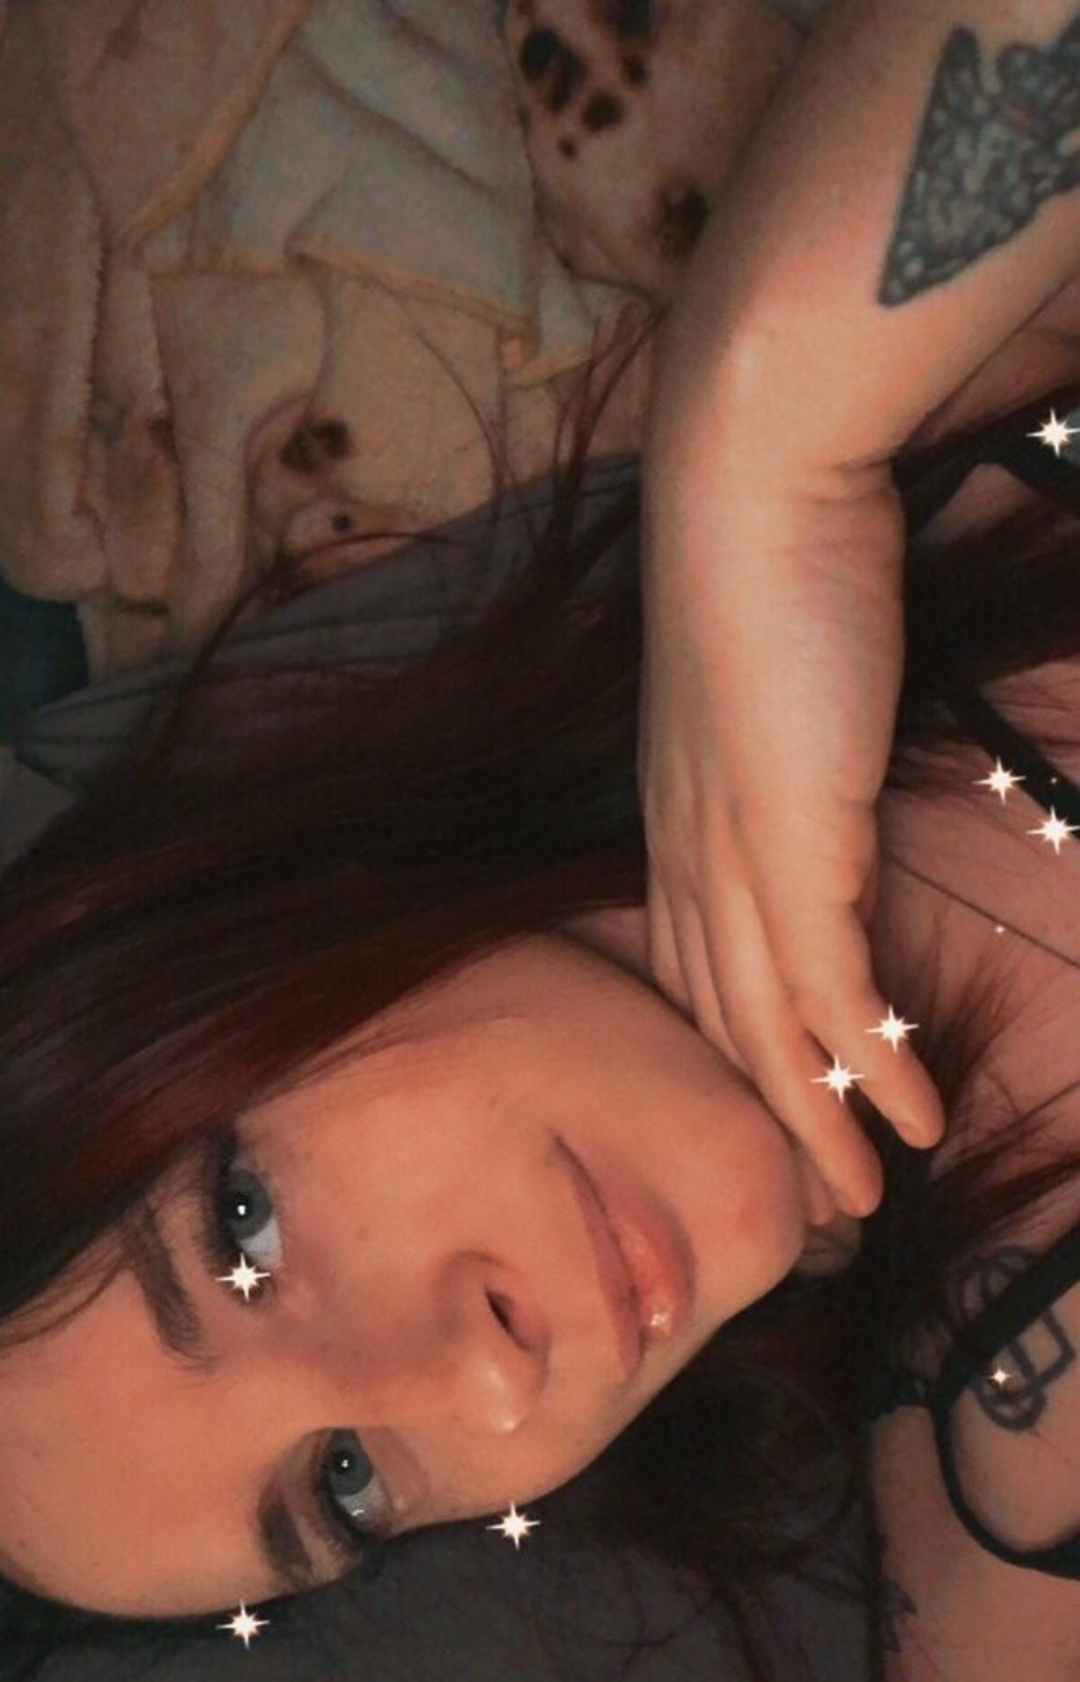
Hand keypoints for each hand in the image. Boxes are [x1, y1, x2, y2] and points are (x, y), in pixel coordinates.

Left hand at [641, 410, 945, 1218]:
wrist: (753, 483)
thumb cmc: (765, 558)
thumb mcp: (768, 685)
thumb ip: (784, 760)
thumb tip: (825, 807)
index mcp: (673, 820)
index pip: (700, 967)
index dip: (736, 1048)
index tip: (774, 1103)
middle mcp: (686, 858)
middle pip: (721, 1023)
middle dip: (766, 1115)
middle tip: (811, 1197)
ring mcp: (732, 862)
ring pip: (765, 1035)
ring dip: (816, 1125)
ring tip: (863, 1198)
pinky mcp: (789, 852)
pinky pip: (828, 997)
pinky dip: (865, 1071)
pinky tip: (906, 1123)